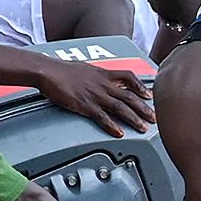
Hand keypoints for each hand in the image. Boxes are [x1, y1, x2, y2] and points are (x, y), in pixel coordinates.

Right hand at [35, 57, 151, 135]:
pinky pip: (102, 117)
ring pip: (120, 108)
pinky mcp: (85, 104)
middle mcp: (102, 84)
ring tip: (143, 128)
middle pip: (129, 96)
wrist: (46, 71)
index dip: (141, 87)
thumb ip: (95, 75)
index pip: (128, 77)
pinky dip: (112, 125)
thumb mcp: (83, 68)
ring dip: (134, 119)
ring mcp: (95, 95)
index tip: (149, 95)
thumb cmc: (60, 69)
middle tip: (154, 118)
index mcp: (102, 74)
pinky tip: (119, 133)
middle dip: (144, 108)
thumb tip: (98, 78)